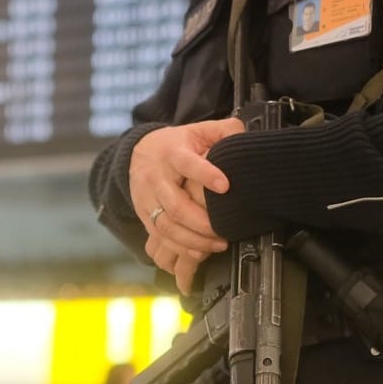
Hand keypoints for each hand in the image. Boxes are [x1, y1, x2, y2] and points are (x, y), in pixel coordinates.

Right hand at [130, 119, 243, 292]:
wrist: (138, 152)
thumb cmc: (177, 144)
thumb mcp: (199, 130)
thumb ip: (224, 130)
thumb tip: (244, 136)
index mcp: (173, 153)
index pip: (187, 163)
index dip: (205, 174)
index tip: (226, 186)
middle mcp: (157, 177)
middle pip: (176, 205)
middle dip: (201, 223)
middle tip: (224, 231)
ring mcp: (146, 198)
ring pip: (166, 225)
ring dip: (193, 240)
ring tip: (218, 244)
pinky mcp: (143, 214)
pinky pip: (158, 236)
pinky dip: (179, 248)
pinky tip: (199, 253)